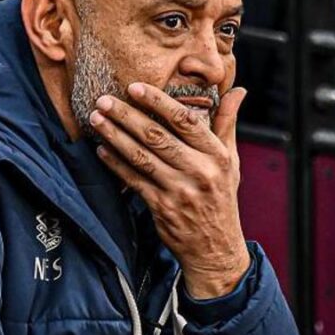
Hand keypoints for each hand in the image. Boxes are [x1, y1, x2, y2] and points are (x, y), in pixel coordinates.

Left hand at [90, 82, 249, 298]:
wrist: (215, 248)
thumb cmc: (220, 197)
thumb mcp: (230, 160)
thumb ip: (227, 123)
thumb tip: (238, 90)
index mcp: (217, 155)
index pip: (184, 120)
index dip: (157, 101)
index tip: (134, 87)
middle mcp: (199, 171)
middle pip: (157, 136)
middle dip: (126, 115)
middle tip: (103, 99)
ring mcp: (179, 191)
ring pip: (141, 156)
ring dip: (114, 136)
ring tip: (96, 119)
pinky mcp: (162, 208)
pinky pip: (134, 180)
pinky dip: (115, 164)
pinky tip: (102, 150)